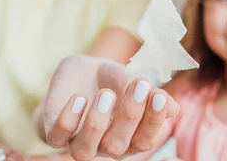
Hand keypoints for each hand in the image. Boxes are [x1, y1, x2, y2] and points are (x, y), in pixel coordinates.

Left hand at [42, 55, 178, 160]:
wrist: (77, 74)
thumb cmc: (109, 81)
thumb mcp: (130, 81)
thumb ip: (148, 94)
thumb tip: (172, 108)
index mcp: (128, 139)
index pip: (144, 141)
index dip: (153, 122)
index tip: (159, 96)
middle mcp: (104, 147)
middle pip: (118, 147)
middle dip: (129, 116)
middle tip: (138, 85)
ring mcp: (77, 143)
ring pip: (85, 151)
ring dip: (96, 123)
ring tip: (106, 93)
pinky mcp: (54, 134)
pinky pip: (58, 136)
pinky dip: (69, 119)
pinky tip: (79, 98)